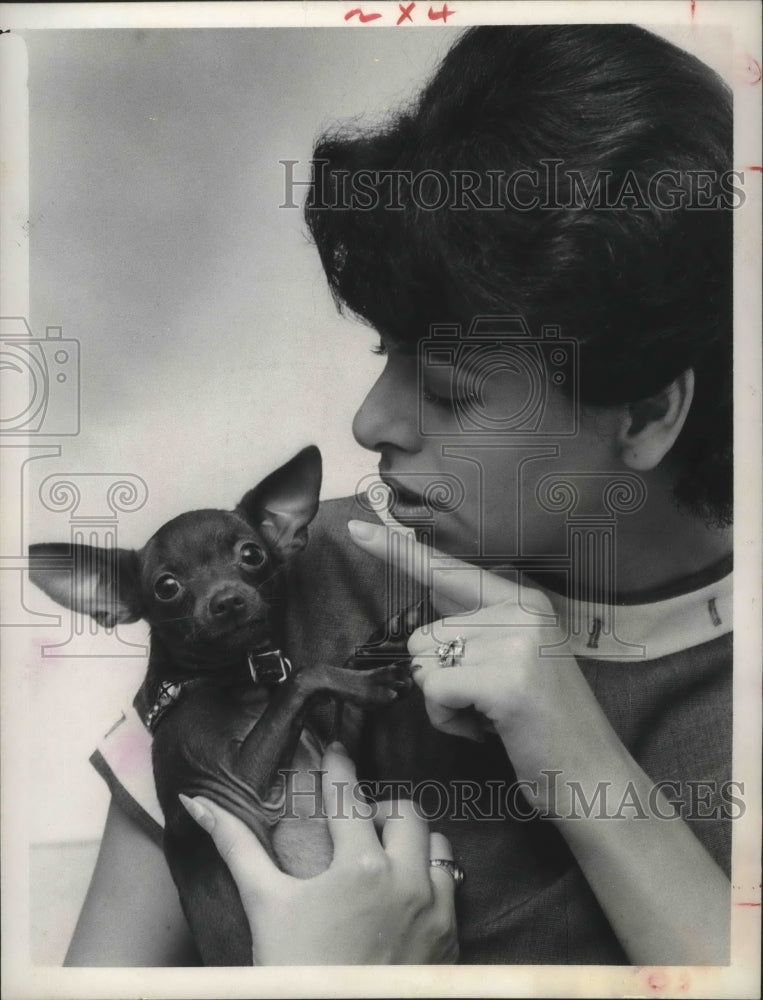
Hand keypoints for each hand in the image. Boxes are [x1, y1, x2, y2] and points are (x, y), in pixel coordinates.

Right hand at [181, 742, 458, 964]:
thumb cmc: (295, 970)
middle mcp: (406, 880)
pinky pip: (453, 886)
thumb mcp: (265, 904)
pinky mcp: (450, 939)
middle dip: (380, 809)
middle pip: (405, 811)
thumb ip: (237, 846)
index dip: (339, 766)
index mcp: (359, 865)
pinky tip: (405, 891)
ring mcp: (434, 910)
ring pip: (437, 844)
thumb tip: (198, 803)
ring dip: (412, 842)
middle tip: (356, 823)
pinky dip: (432, 878)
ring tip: (383, 855)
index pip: (350, 796)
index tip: (335, 748)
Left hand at [347, 516, 620, 813]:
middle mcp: (521, 610)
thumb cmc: (543, 725)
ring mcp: (516, 642)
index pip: (448, 569)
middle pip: (424, 634)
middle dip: (441, 678)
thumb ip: (475, 630)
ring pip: (424, 663)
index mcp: (523, 600)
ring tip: (491, 715)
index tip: (356, 528)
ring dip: (444, 702)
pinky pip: (434, 691)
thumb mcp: (516, 660)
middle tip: (488, 703)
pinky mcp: (506, 680)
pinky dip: (448, 720)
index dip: (397, 551)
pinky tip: (488, 730)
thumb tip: (427, 608)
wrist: (594, 778)